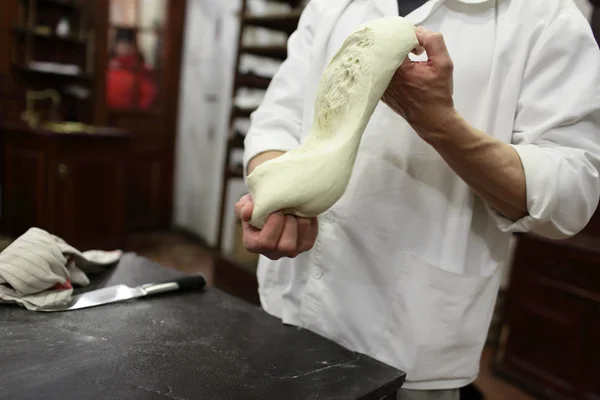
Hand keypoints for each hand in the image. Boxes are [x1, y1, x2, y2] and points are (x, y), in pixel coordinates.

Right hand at [235, 194, 318, 259]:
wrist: (275, 204)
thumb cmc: (258, 205)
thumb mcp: (246, 203)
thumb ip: (243, 207)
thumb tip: (248, 212)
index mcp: (253, 245)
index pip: (265, 243)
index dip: (273, 226)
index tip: (276, 211)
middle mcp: (272, 253)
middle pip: (286, 246)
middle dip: (289, 225)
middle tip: (287, 210)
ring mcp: (290, 251)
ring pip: (301, 243)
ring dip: (301, 222)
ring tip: (294, 210)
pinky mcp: (304, 246)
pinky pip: (311, 237)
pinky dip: (310, 222)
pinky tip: (302, 212)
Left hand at [382, 27, 458, 143]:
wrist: (432, 120)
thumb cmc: (438, 94)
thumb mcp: (444, 64)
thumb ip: (434, 42)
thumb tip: (419, 31)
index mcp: (398, 69)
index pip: (395, 41)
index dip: (409, 39)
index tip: (420, 49)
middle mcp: (385, 77)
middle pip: (386, 51)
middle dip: (401, 47)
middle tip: (416, 53)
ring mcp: (381, 86)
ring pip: (383, 62)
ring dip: (396, 58)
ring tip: (411, 65)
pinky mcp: (381, 93)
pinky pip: (381, 74)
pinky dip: (391, 70)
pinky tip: (405, 75)